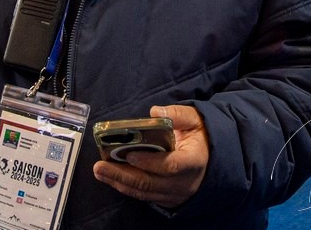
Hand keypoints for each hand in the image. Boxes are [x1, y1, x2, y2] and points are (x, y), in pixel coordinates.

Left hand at [92, 104, 208, 207]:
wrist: (211, 158)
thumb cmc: (199, 135)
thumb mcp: (194, 119)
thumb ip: (177, 114)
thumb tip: (155, 112)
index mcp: (194, 161)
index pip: (171, 166)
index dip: (150, 162)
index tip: (130, 154)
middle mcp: (185, 182)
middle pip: (151, 183)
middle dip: (123, 175)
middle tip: (100, 166)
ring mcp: (176, 194)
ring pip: (145, 192)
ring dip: (120, 182)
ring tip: (100, 171)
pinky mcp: (167, 199)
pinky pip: (145, 196)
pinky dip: (127, 187)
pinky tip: (111, 177)